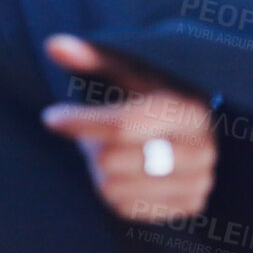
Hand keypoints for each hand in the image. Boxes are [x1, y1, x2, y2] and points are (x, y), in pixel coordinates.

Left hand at [41, 35, 216, 223]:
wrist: (188, 125)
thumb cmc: (148, 91)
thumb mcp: (125, 69)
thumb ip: (92, 56)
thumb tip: (53, 44)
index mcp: (188, 109)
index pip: (122, 125)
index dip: (80, 122)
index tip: (51, 117)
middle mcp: (202, 149)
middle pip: (110, 160)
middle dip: (90, 145)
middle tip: (95, 134)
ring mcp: (200, 181)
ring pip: (112, 188)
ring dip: (99, 170)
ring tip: (111, 151)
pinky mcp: (190, 205)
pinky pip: (124, 208)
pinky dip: (113, 191)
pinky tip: (125, 172)